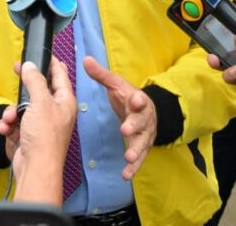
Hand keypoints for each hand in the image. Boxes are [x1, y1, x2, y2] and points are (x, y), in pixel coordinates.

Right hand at [0, 58, 75, 204]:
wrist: (35, 167)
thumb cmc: (44, 135)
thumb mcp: (40, 101)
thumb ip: (35, 81)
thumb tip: (30, 66)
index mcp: (65, 101)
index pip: (60, 76)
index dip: (51, 63)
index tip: (42, 54)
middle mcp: (55, 111)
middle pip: (38, 90)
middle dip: (25, 87)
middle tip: (16, 70)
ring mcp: (41, 124)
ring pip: (23, 107)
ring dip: (13, 111)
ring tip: (11, 119)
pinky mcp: (28, 135)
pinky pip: (16, 123)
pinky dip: (9, 125)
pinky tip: (7, 130)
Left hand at [83, 56, 155, 179]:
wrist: (150, 111)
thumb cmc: (129, 97)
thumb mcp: (117, 84)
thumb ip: (102, 75)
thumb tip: (85, 59)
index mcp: (137, 100)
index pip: (138, 98)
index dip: (137, 99)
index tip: (135, 99)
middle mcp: (144, 118)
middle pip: (141, 122)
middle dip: (134, 126)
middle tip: (125, 130)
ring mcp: (145, 134)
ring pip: (142, 143)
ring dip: (136, 150)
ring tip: (128, 157)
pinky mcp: (143, 148)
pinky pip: (140, 159)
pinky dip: (134, 167)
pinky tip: (126, 175)